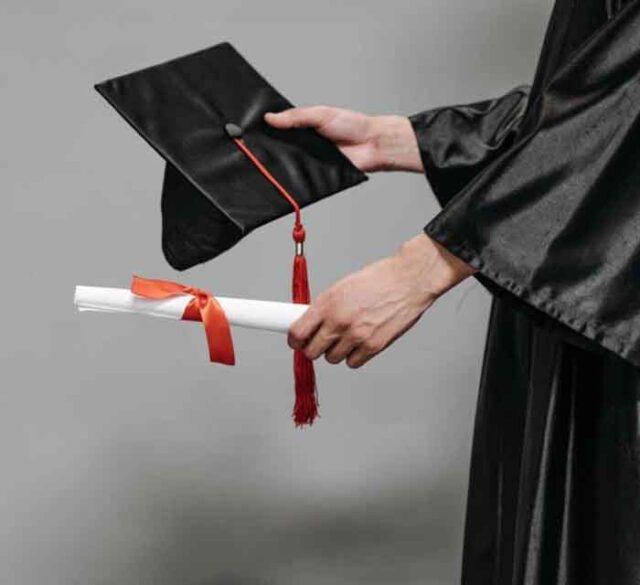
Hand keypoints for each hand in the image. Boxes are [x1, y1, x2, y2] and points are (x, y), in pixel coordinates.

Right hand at [265, 107, 423, 172]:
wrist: (371, 144)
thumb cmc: (352, 124)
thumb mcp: (320, 114)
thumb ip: (295, 116)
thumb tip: (269, 118)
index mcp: (304, 128)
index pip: (280, 130)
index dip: (266, 132)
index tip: (248, 132)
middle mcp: (305, 145)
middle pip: (281, 149)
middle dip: (270, 150)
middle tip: (253, 149)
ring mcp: (310, 161)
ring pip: (289, 164)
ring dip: (281, 164)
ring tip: (267, 162)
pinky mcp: (317, 175)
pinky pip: (303, 178)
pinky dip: (295, 177)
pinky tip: (286, 175)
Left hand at [288, 234, 475, 367]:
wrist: (409, 281)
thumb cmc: (379, 280)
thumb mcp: (342, 287)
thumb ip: (324, 307)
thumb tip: (309, 323)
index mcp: (328, 303)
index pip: (297, 333)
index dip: (294, 341)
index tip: (296, 341)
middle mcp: (339, 321)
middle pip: (311, 352)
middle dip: (313, 348)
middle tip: (319, 342)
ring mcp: (356, 336)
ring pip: (332, 359)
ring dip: (335, 352)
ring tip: (346, 337)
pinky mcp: (373, 347)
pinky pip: (353, 363)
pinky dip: (354, 356)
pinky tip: (360, 342)